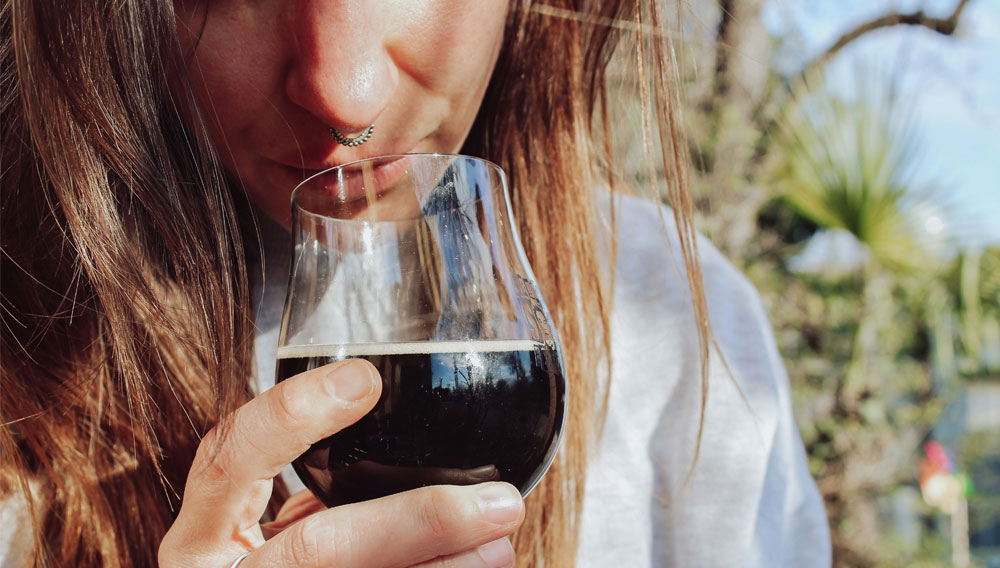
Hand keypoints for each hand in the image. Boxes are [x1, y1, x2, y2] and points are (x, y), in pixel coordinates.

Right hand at [158, 359, 523, 566]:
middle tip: (499, 503)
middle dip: (418, 522)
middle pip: (317, 549)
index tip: (364, 380)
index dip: (290, 417)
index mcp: (200, 540)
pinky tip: (480, 567)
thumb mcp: (258, 535)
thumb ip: (307, 497)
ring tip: (503, 545)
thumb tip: (380, 416)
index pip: (227, 461)